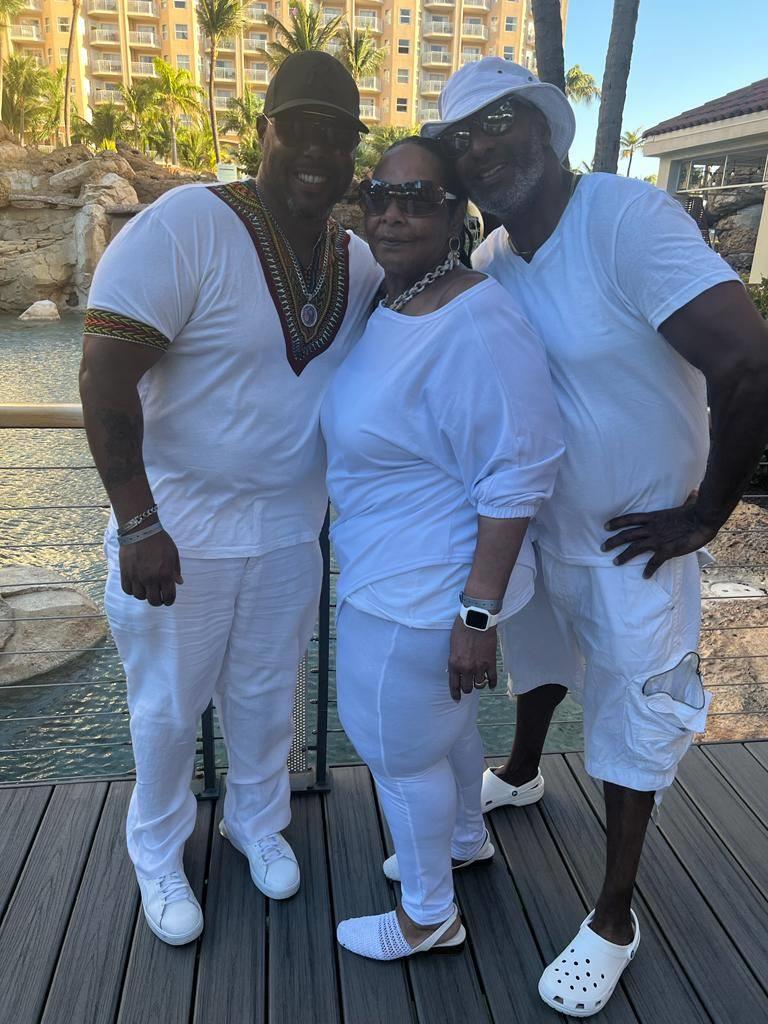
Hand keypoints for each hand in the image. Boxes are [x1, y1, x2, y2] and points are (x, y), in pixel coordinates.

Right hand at [119, 529, 183, 605]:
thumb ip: (176, 570)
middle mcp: (151, 578)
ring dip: (144, 595)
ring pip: (140, 597)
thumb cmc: (160, 540)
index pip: (169, 597)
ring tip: (147, 588)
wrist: (140, 530)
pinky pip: (127, 590)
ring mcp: (137, 577)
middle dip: (158, 601)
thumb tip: (179, 583)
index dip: (169, 601)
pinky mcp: (125, 573)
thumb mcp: (173, 554)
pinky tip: (136, 585)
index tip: (168, 600)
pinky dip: (132, 590)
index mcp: (165, 574)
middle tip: (158, 596)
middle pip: (154, 601)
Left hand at [448, 617, 497, 701]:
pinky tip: (491, 685)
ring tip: (479, 682)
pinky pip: (492, 678)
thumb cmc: (462, 629)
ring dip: (479, 685)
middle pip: (468, 688)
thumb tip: (457, 668)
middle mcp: (466, 668)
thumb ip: (455, 659)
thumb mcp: (452, 646)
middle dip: (467, 688)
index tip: (457, 699)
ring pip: (479, 685)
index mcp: (454, 664)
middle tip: (468, 686)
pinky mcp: (491, 663)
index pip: (454, 685)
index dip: (455, 694)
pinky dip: (492, 683)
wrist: (477, 620)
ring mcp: (479, 667)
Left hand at [603, 497, 717, 577]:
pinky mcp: (666, 550)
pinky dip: (648, 569)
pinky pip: (654, 562)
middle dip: (613, 541)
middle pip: (627, 534)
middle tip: (602, 547)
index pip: (630, 518)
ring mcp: (657, 540)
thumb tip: (694, 493)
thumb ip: (687, 501)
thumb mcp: (687, 505)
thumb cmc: (697, 511)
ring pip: (634, 548)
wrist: (703, 519)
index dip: (617, 522)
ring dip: (623, 556)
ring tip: (614, 562)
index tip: (605, 526)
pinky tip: (644, 576)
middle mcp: (651, 528)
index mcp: (654, 517)